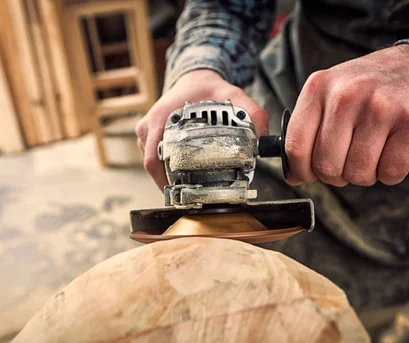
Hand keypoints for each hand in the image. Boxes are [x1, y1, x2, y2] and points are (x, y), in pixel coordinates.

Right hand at [136, 70, 268, 188]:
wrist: (194, 79)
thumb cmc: (207, 88)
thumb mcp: (233, 95)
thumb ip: (251, 112)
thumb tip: (262, 137)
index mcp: (161, 118)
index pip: (154, 157)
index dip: (163, 179)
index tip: (181, 191)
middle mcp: (149, 127)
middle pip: (153, 166)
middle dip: (169, 183)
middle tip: (190, 197)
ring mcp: (147, 134)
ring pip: (153, 165)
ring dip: (167, 177)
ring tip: (187, 190)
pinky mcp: (150, 138)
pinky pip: (155, 159)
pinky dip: (166, 169)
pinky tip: (182, 177)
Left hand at [285, 44, 408, 186]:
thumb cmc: (370, 88)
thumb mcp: (331, 95)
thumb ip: (308, 131)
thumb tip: (292, 176)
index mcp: (319, 86)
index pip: (296, 147)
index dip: (302, 171)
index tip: (311, 174)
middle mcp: (347, 93)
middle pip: (327, 166)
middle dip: (338, 175)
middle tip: (350, 161)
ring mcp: (382, 105)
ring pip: (359, 173)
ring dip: (366, 174)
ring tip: (374, 153)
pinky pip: (391, 172)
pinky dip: (391, 173)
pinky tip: (395, 151)